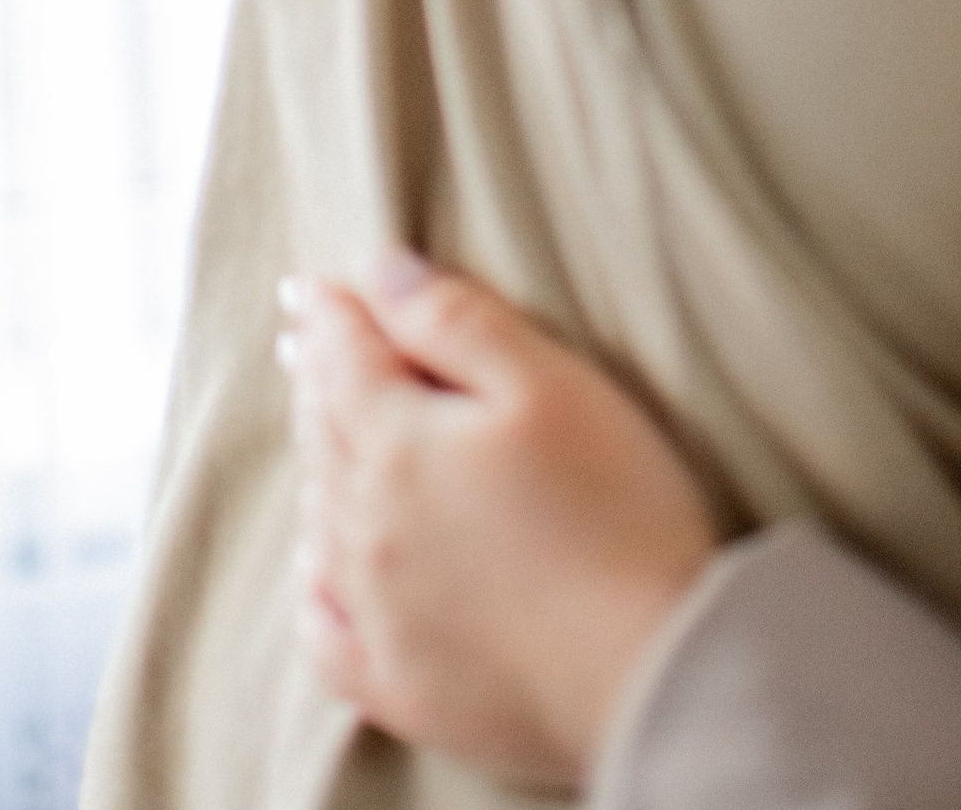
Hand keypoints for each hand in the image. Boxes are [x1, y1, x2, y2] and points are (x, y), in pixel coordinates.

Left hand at [284, 251, 720, 791]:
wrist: (655, 670)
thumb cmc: (616, 509)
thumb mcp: (548, 383)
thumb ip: (455, 320)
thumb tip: (378, 272)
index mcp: (398, 444)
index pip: (345, 360)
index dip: (328, 316)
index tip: (307, 289)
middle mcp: (366, 528)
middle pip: (324, 435)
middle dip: (316, 383)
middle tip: (306, 347)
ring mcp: (376, 614)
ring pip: (319, 523)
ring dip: (316, 468)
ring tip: (317, 434)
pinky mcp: (398, 687)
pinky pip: (323, 632)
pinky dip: (314, 590)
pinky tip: (318, 574)